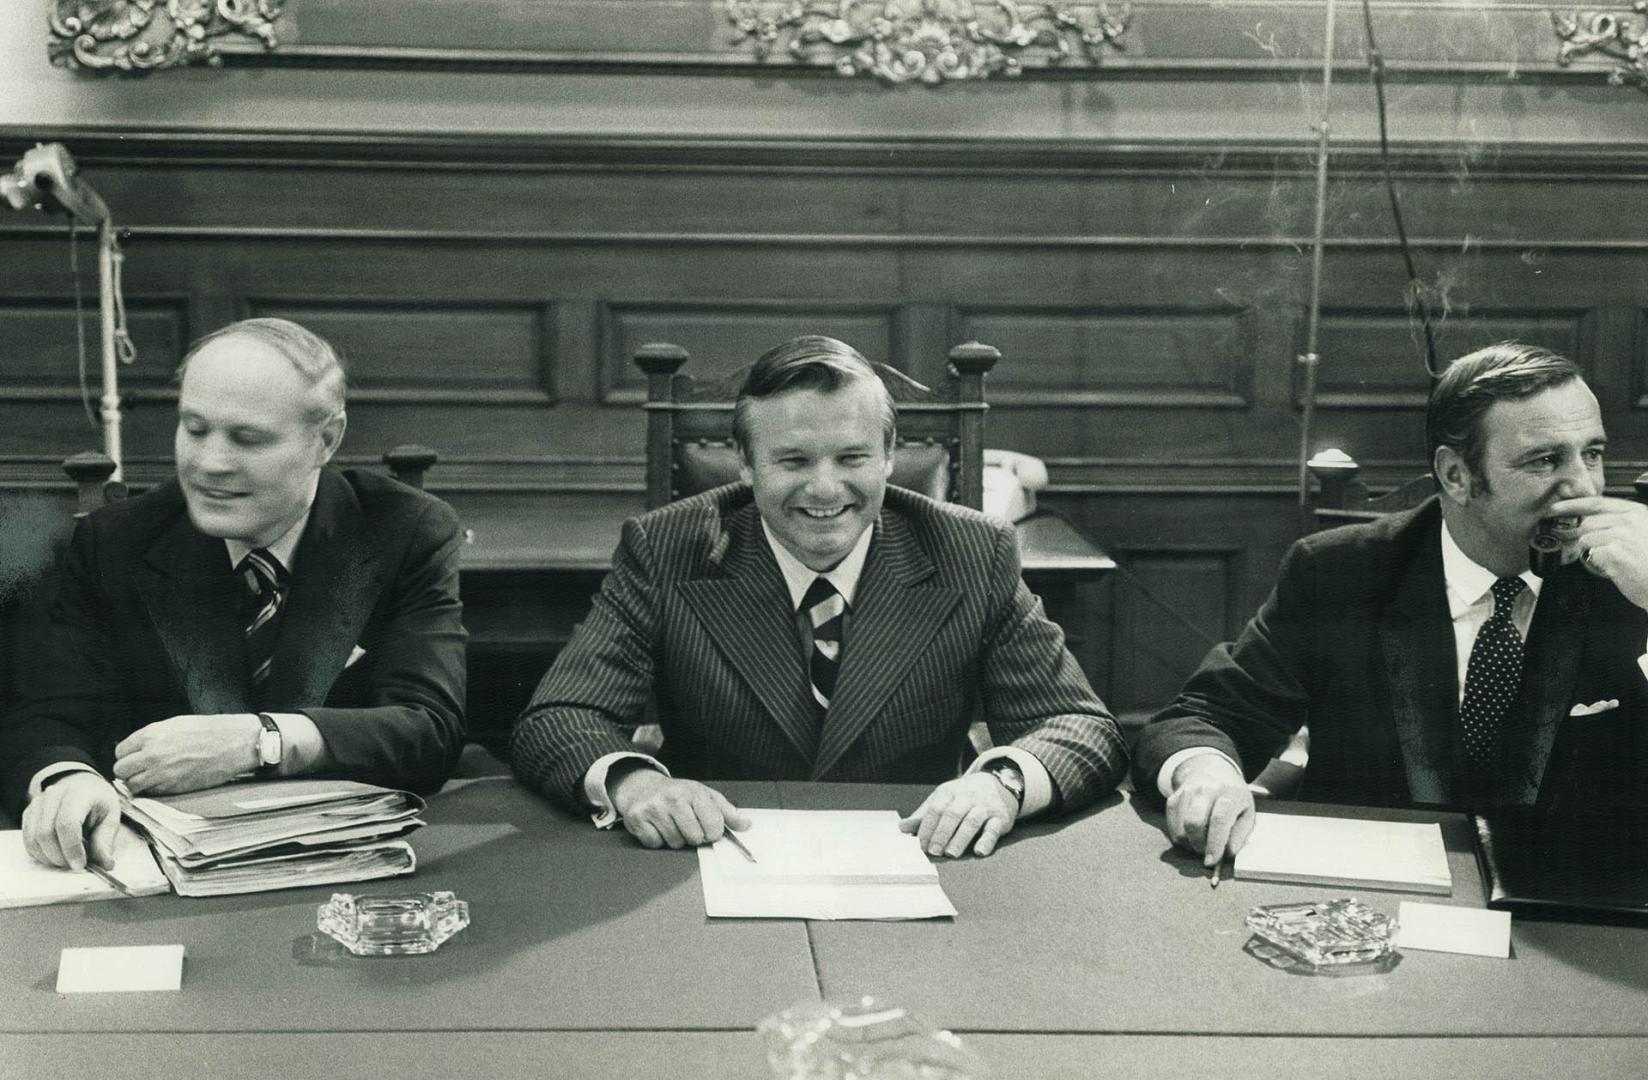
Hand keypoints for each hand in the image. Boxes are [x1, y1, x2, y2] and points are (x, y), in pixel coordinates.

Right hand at [21, 772, 120, 869]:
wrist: (84, 786)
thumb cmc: (98, 803)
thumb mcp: (111, 818)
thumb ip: (105, 842)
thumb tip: (106, 864)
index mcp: (79, 793)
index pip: (67, 824)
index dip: (71, 849)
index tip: (80, 865)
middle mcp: (54, 795)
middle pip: (46, 833)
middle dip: (59, 856)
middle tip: (74, 864)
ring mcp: (38, 803)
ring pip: (33, 839)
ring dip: (48, 857)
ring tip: (66, 859)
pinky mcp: (29, 813)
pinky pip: (27, 840)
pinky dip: (40, 853)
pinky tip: (55, 854)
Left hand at [113, 713, 261, 794]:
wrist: (235, 743)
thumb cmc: (211, 731)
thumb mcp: (176, 724)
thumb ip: (153, 737)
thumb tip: (138, 748)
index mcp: (151, 735)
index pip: (120, 751)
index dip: (127, 755)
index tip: (134, 757)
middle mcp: (152, 755)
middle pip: (121, 770)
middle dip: (128, 770)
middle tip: (139, 769)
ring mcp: (161, 774)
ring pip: (132, 785)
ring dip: (138, 782)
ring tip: (151, 778)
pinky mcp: (173, 788)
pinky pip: (151, 792)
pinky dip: (153, 790)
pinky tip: (165, 781)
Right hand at [610, 767, 749, 848]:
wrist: (642, 787)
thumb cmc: (679, 794)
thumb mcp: (705, 797)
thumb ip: (727, 813)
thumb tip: (747, 825)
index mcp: (694, 792)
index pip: (714, 826)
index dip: (713, 833)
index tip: (707, 828)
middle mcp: (673, 798)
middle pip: (694, 838)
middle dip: (693, 837)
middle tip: (687, 825)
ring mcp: (653, 808)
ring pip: (675, 843)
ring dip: (675, 839)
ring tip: (671, 824)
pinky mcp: (637, 819)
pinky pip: (655, 844)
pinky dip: (657, 840)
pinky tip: (657, 827)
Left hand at [899, 772, 1017, 857]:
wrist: (998, 784)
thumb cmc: (964, 797)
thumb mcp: (943, 800)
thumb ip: (924, 815)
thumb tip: (902, 828)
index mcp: (949, 792)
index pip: (935, 809)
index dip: (927, 828)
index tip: (921, 844)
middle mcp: (967, 797)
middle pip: (952, 814)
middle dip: (941, 833)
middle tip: (933, 851)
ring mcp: (985, 806)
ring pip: (971, 821)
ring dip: (960, 838)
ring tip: (951, 853)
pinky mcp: (1001, 817)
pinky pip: (994, 829)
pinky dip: (986, 841)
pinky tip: (979, 851)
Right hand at [1165, 754, 1254, 866]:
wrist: (1210, 770)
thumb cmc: (1232, 798)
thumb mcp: (1247, 813)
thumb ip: (1240, 834)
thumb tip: (1228, 852)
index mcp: (1229, 794)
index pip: (1219, 820)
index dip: (1214, 844)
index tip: (1212, 861)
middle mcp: (1206, 790)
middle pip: (1194, 822)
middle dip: (1199, 845)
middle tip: (1207, 853)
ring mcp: (1187, 792)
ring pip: (1181, 827)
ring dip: (1189, 844)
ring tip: (1201, 844)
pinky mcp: (1173, 798)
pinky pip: (1171, 826)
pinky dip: (1180, 837)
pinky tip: (1191, 836)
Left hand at [1549, 496, 1647, 609]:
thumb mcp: (1640, 534)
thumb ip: (1617, 523)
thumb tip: (1585, 521)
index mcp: (1636, 512)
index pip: (1597, 502)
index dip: (1572, 504)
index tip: (1555, 508)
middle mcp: (1631, 520)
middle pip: (1588, 522)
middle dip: (1576, 534)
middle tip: (1571, 542)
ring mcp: (1624, 535)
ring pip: (1586, 538)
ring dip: (1589, 551)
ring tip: (1605, 560)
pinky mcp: (1616, 552)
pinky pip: (1591, 554)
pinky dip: (1596, 562)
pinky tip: (1611, 567)